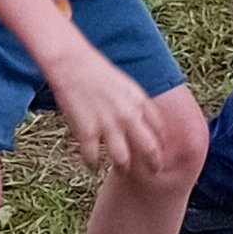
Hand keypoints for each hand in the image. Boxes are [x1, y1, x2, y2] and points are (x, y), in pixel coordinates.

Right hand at [48, 39, 177, 175]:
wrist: (70, 62)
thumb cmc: (94, 67)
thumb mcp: (124, 83)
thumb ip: (134, 101)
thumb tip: (138, 115)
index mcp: (140, 101)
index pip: (159, 129)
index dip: (162, 142)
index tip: (160, 149)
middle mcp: (128, 116)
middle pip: (149, 149)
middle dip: (153, 164)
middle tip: (153, 172)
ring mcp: (108, 125)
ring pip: (122, 159)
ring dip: (122, 166)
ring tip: (120, 170)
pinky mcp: (87, 131)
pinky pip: (92, 157)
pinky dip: (92, 164)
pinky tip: (91, 166)